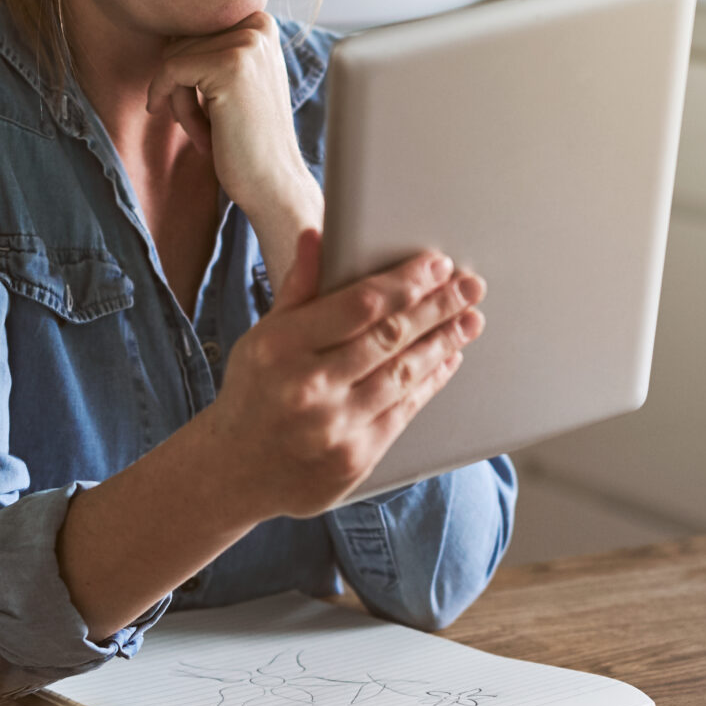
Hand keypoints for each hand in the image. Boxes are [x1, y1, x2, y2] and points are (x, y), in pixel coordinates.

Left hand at [147, 12, 319, 245]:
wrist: (275, 183)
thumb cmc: (248, 138)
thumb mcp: (236, 80)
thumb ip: (211, 48)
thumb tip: (165, 25)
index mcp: (260, 22)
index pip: (192, 30)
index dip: (187, 72)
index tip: (205, 108)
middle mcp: (258, 24)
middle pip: (180, 40)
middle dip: (181, 86)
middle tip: (207, 125)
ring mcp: (247, 42)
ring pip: (172, 56)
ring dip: (178, 100)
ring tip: (208, 132)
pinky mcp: (230, 65)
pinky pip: (170, 70)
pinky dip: (170, 103)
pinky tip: (199, 136)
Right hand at [197, 229, 486, 518]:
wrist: (234, 470)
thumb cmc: (254, 391)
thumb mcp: (263, 335)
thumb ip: (298, 288)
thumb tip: (317, 235)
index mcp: (281, 347)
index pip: (358, 305)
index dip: (405, 282)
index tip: (437, 264)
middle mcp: (307, 387)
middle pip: (389, 337)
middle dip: (438, 307)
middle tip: (470, 286)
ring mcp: (333, 428)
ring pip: (403, 374)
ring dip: (443, 342)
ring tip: (469, 320)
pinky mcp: (355, 459)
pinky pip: (404, 412)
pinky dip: (430, 382)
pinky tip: (447, 359)